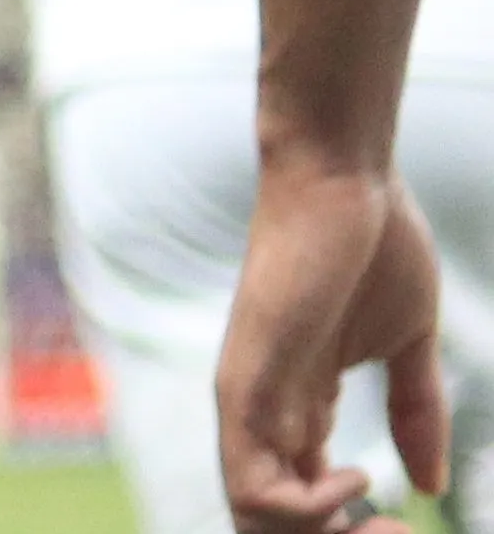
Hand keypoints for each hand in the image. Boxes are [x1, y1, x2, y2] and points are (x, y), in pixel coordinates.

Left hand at [227, 149, 447, 530]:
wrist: (342, 177)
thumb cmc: (373, 245)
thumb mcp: (407, 345)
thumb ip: (415, 412)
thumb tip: (430, 485)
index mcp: (299, 411)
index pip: (302, 507)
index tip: (410, 528)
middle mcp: (264, 416)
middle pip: (269, 525)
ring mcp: (250, 400)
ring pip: (254, 518)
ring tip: (383, 519)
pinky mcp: (245, 380)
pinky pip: (249, 481)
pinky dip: (303, 509)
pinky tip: (358, 477)